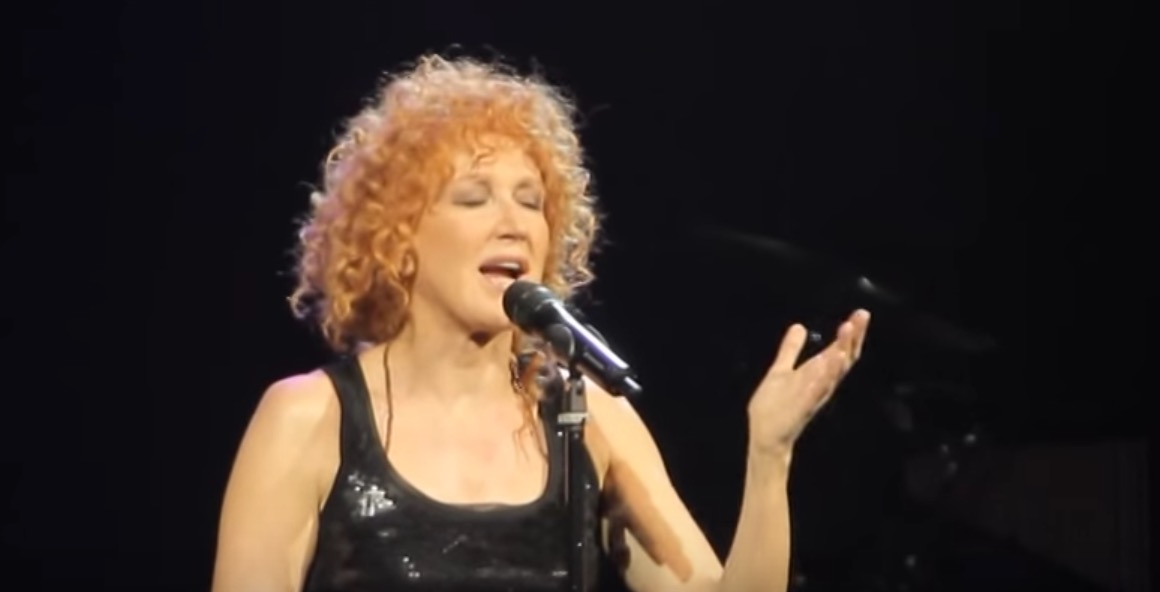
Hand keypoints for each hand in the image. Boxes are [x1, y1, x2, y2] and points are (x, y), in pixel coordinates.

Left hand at [746, 310, 870, 457]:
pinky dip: (825, 375)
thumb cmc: (774, 405)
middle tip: (861, 316)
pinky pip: (817, 389)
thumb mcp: (781, 370)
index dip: (851, 334)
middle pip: (844, 358)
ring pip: (834, 372)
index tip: (860, 314)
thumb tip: (799, 326)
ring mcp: (813, 395)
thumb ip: (790, 350)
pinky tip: (830, 360)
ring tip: (847, 329)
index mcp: (818, 374)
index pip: (839, 351)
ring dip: (841, 351)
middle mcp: (822, 384)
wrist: (765, 436)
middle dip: (853, 337)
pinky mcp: (802, 406)